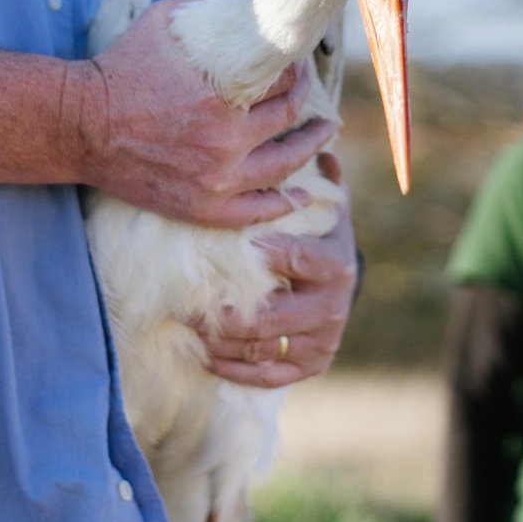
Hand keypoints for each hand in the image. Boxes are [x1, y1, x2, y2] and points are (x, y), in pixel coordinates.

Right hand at [75, 0, 336, 227]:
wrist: (79, 125)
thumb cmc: (122, 67)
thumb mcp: (165, 21)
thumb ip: (212, 6)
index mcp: (222, 97)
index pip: (282, 83)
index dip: (295, 70)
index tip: (296, 64)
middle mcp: (225, 143)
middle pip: (287, 120)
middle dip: (305, 101)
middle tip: (310, 92)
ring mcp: (215, 181)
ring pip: (283, 166)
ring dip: (310, 147)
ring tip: (325, 133)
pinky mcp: (200, 208)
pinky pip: (254, 211)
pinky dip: (282, 204)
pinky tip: (300, 196)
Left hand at [194, 154, 358, 386]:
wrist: (340, 283)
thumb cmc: (319, 233)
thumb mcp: (324, 204)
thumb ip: (318, 177)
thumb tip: (319, 145)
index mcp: (336, 262)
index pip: (294, 258)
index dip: (259, 254)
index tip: (221, 248)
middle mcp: (334, 305)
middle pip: (272, 316)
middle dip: (224, 312)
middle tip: (182, 304)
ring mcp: (324, 339)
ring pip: (263, 348)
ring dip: (220, 341)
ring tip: (185, 327)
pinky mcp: (313, 365)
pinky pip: (269, 376)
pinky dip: (234, 370)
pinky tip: (205, 356)